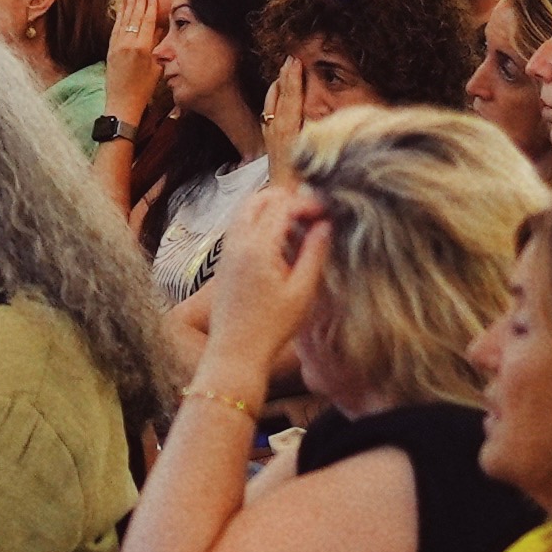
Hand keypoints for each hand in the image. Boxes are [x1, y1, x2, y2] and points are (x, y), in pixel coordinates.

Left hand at [191, 191, 327, 404]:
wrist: (235, 352)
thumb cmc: (272, 327)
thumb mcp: (302, 292)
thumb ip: (315, 253)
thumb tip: (325, 224)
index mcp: (257, 247)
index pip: (282, 205)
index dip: (307, 203)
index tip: (328, 212)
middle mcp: (237, 242)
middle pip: (259, 198)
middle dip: (287, 199)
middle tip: (312, 214)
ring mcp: (227, 250)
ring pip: (247, 210)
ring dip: (271, 209)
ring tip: (299, 227)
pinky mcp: (224, 261)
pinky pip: (240, 227)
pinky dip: (259, 223)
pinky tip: (280, 243)